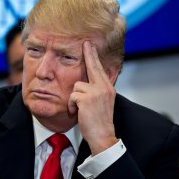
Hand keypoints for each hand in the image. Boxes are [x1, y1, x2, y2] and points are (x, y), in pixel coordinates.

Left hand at [68, 41, 117, 155]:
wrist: (103, 136)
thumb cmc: (99, 121)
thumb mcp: (101, 103)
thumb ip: (96, 91)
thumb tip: (85, 82)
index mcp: (107, 88)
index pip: (99, 69)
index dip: (94, 56)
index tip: (90, 45)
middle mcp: (104, 87)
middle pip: (92, 67)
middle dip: (89, 54)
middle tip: (85, 43)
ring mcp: (96, 92)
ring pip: (76, 86)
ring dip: (74, 99)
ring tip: (80, 109)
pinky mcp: (87, 99)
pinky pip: (72, 96)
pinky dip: (71, 105)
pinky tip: (78, 113)